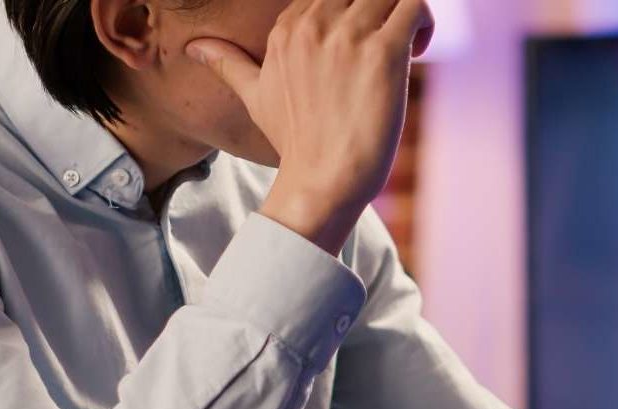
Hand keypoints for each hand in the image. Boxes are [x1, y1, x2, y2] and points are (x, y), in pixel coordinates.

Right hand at [186, 0, 434, 254]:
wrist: (320, 181)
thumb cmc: (294, 143)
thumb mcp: (254, 96)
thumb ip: (227, 63)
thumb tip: (193, 48)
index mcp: (288, 29)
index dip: (352, 12)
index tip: (361, 48)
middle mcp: (315, 25)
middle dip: (380, 6)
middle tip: (391, 40)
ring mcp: (349, 37)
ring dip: (406, 9)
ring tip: (409, 45)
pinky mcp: (384, 54)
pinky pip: (415, 5)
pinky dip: (424, 19)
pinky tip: (418, 52)